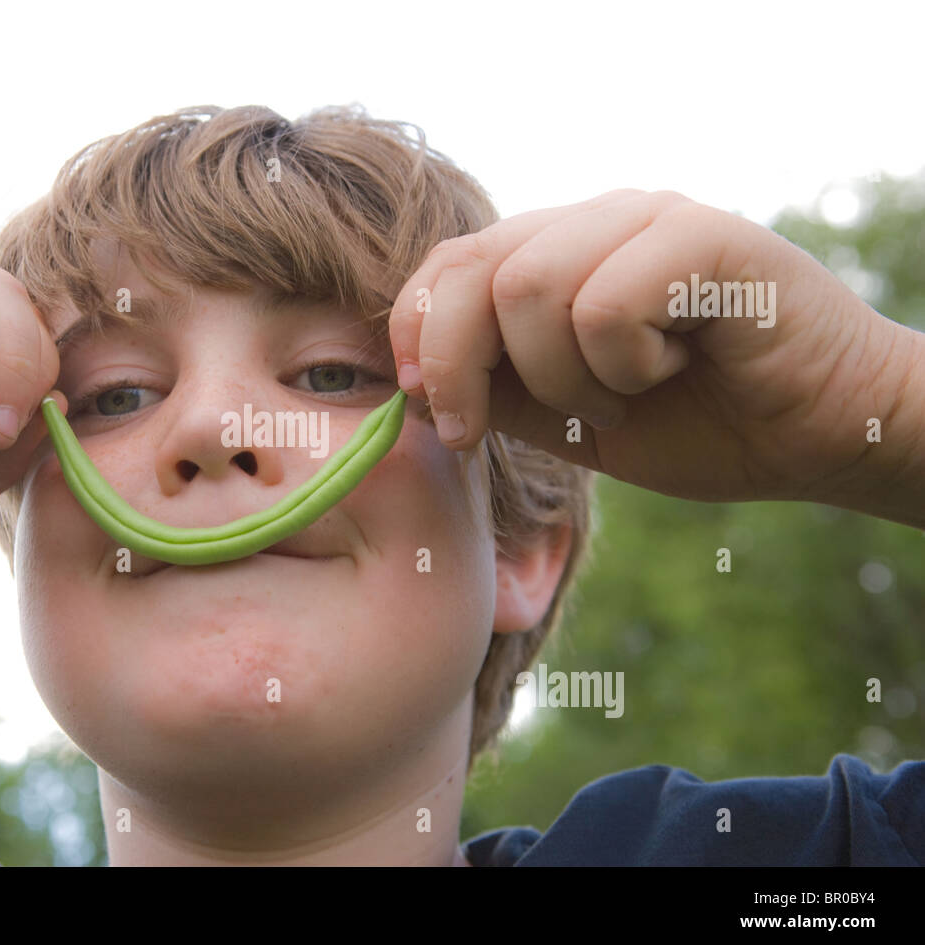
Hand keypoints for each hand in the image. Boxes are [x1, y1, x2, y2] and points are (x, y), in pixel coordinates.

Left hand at [389, 189, 924, 511]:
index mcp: (556, 254)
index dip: (414, 331)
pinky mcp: (704, 237)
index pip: (449, 263)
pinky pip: (606, 302)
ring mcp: (649, 219)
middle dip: (453, 363)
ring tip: (619, 397)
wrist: (820, 437)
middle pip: (470, 266)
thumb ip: (502, 393)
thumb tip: (411, 389)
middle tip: (477, 430)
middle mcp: (594, 222)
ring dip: (560, 376)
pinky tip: (669, 370)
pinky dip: (621, 364)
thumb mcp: (571, 420)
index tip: (423, 405)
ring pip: (530, 285)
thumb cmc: (701, 424)